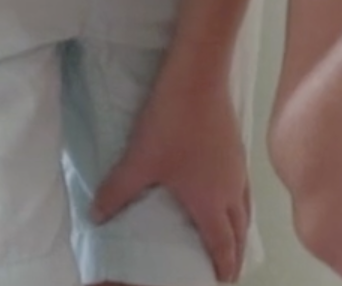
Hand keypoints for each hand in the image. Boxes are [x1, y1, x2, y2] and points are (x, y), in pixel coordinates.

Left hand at [91, 72, 250, 281]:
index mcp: (211, 202)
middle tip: (228, 268)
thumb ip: (117, 192)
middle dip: (235, 253)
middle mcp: (231, 189)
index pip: (223, 245)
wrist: (199, 77)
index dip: (223, 266)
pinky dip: (239, 202)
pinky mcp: (237, 147)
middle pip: (240, 230)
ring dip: (240, 228)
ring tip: (231, 237)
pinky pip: (243, 187)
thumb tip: (96, 216)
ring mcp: (238, 167)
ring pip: (245, 207)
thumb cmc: (172, 124)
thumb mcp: (139, 161)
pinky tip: (225, 191)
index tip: (222, 282)